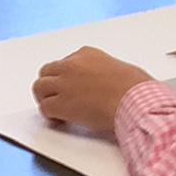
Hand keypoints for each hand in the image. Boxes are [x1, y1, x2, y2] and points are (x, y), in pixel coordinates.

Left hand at [32, 45, 151, 134]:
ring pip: (39, 87)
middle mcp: (72, 65)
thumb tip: (104, 85)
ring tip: (57, 110)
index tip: (74, 88)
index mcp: (87, 54)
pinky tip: (61, 121)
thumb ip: (103, 72)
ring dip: (46, 98)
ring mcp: (64, 84)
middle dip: (51, 84)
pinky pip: (44, 108)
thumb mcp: (120, 69)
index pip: (66, 62)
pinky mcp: (61, 104)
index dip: (68, 77)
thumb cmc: (135, 88)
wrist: (135, 101)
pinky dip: (50, 115)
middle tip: (59, 98)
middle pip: (47, 71)